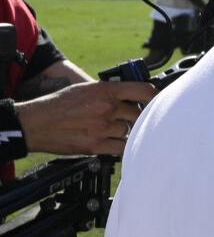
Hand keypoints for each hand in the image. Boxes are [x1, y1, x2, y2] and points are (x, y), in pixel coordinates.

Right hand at [15, 80, 155, 156]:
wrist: (35, 123)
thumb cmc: (58, 105)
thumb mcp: (84, 89)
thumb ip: (108, 92)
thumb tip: (131, 97)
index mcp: (105, 90)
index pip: (144, 91)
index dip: (153, 97)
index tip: (155, 101)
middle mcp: (106, 108)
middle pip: (139, 114)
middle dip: (134, 117)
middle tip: (125, 118)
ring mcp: (102, 127)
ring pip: (129, 131)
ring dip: (123, 132)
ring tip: (107, 129)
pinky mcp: (96, 145)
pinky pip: (121, 148)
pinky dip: (119, 147)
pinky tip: (110, 142)